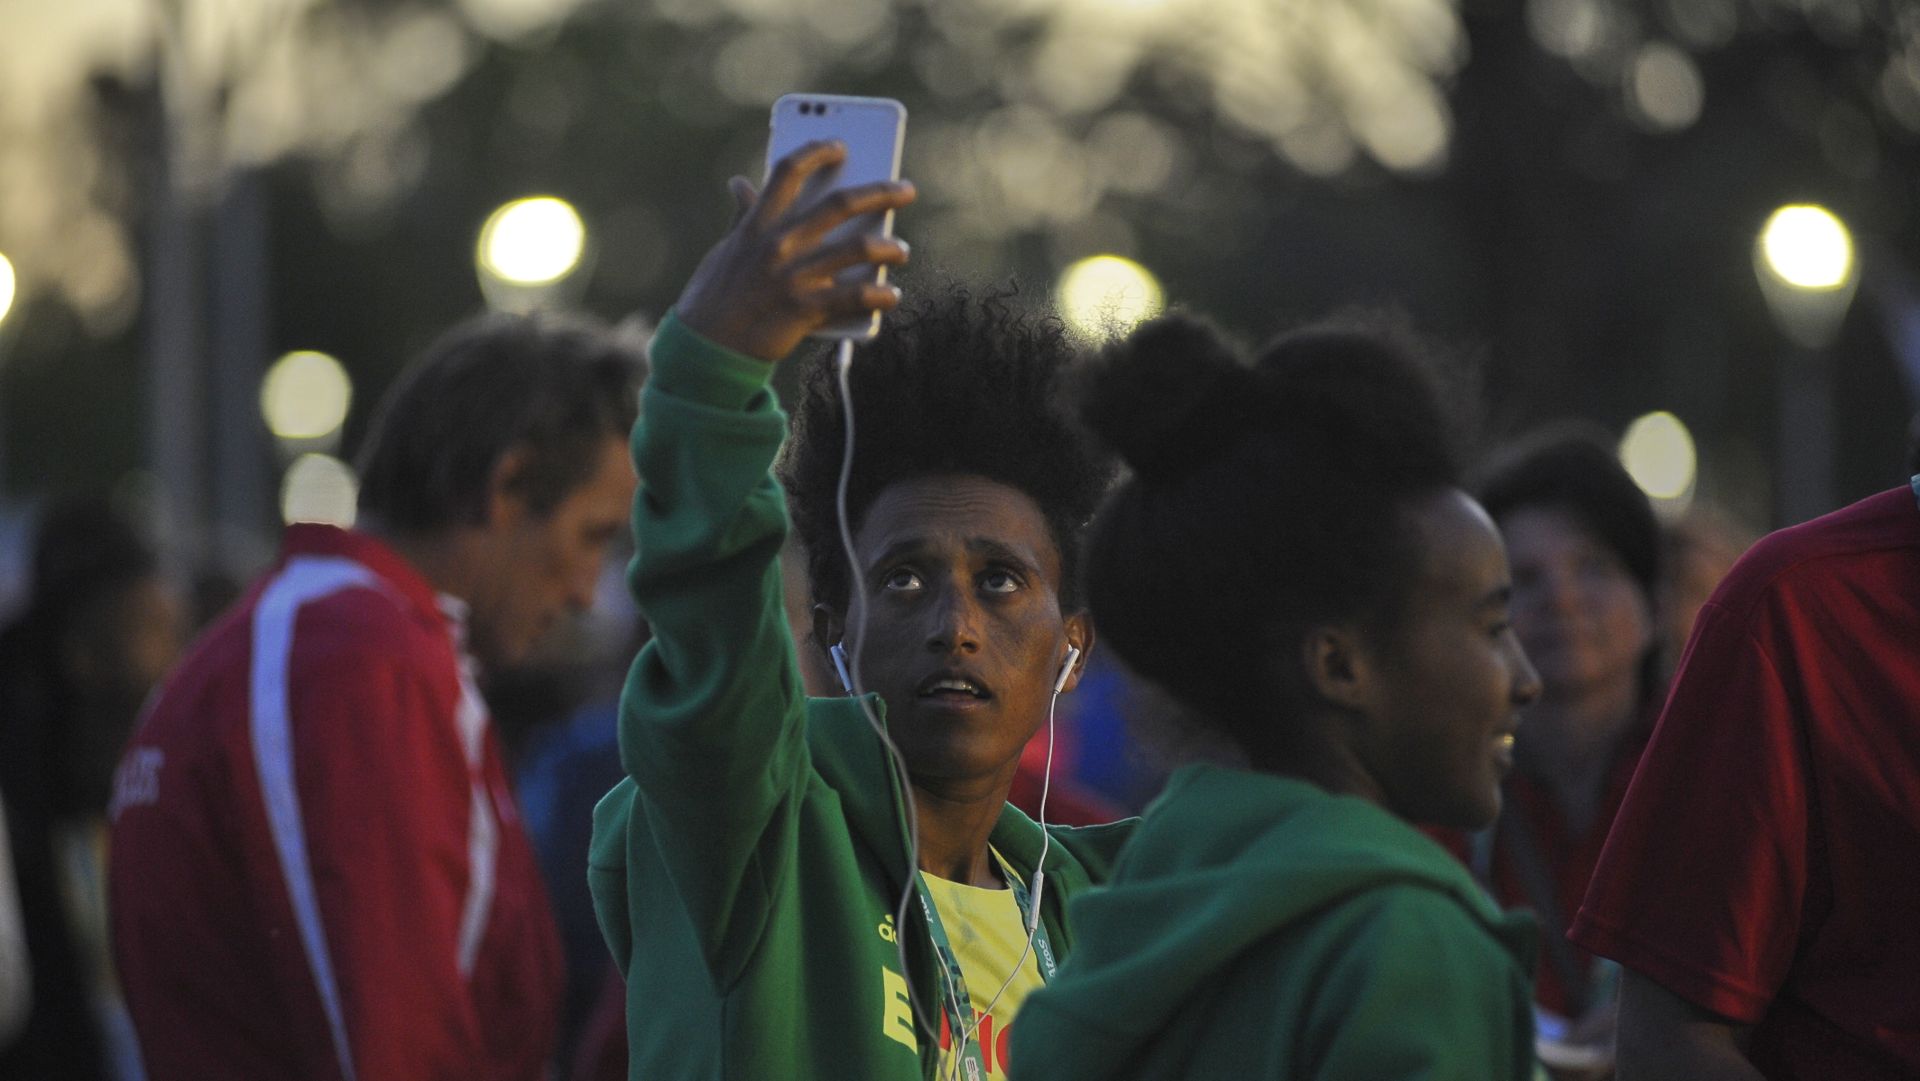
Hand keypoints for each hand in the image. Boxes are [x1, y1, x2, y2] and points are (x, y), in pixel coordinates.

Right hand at [673, 140, 915, 361]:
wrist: (708, 347)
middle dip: (880, 191)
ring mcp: (794, 276)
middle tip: (906, 190)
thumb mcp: (726, 250)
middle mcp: (778, 244)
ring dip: (888, 246)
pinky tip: (892, 295)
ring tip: (901, 249)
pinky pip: (854, 297)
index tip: (840, 146)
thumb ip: (743, 216)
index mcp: (757, 225)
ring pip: (857, 248)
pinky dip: (879, 295)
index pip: (788, 172)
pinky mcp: (805, 309)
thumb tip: (740, 183)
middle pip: (839, 203)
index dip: (816, 151)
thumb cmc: (715, 297)